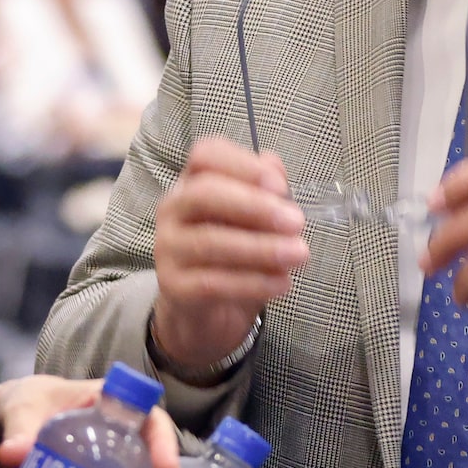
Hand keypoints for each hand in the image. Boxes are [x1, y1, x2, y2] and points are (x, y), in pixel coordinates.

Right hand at [151, 138, 306, 376]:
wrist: (207, 311)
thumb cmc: (235, 254)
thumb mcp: (255, 220)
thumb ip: (266, 191)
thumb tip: (274, 165)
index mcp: (193, 182)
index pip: (205, 156)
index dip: (242, 165)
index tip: (280, 185)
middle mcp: (174, 209)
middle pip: (204, 194)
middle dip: (254, 206)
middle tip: (296, 222)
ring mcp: (168, 248)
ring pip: (211, 242)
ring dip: (261, 248)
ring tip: (298, 254)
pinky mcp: (174, 287)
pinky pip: (213, 282)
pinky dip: (253, 282)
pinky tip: (282, 283)